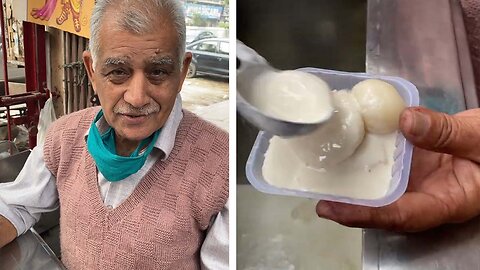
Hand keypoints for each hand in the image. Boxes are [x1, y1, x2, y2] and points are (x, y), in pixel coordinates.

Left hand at [316, 107, 479, 231]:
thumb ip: (447, 133)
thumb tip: (406, 121)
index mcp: (447, 202)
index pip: (402, 216)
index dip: (367, 215)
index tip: (335, 209)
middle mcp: (425, 195)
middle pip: (384, 208)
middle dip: (351, 206)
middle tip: (319, 196)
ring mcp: (417, 179)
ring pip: (382, 186)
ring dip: (354, 183)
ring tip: (322, 176)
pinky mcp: (412, 161)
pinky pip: (387, 162)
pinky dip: (367, 156)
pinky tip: (347, 145)